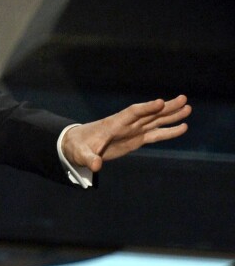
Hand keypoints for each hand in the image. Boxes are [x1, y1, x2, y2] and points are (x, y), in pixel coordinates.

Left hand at [61, 95, 190, 172]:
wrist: (77, 145)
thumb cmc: (78, 146)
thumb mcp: (81, 153)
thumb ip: (89, 158)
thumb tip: (96, 166)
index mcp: (114, 124)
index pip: (133, 112)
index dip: (146, 108)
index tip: (160, 102)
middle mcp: (126, 124)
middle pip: (149, 113)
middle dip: (165, 107)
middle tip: (183, 99)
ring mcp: (132, 131)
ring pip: (155, 121)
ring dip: (171, 115)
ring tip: (188, 108)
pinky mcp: (136, 139)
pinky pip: (155, 134)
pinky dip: (169, 131)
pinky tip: (183, 127)